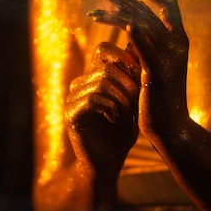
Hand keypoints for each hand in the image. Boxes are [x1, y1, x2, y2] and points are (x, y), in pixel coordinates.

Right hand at [65, 41, 140, 177]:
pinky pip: (93, 99)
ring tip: (126, 117)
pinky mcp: (70, 114)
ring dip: (122, 100)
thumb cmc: (122, 133)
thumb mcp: (134, 102)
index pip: (103, 49)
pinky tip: (116, 121)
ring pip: (101, 82)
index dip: (124, 58)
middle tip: (136, 105)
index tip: (139, 76)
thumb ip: (134, 78)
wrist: (107, 164)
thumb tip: (137, 47)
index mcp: (93, 77)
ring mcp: (72, 98)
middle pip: (107, 67)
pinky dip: (111, 109)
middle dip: (128, 85)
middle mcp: (80, 84)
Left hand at [88, 0, 189, 142]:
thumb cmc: (159, 100)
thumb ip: (145, 46)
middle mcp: (177, 43)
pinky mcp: (157, 71)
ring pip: (142, 21)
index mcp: (179, 39)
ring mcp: (169, 56)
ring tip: (93, 9)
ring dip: (116, 10)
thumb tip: (131, 26)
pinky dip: (127, 27)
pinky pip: (141, 42)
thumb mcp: (152, 66)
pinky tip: (107, 18)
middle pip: (150, 7)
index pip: (168, 2)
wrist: (171, 130)